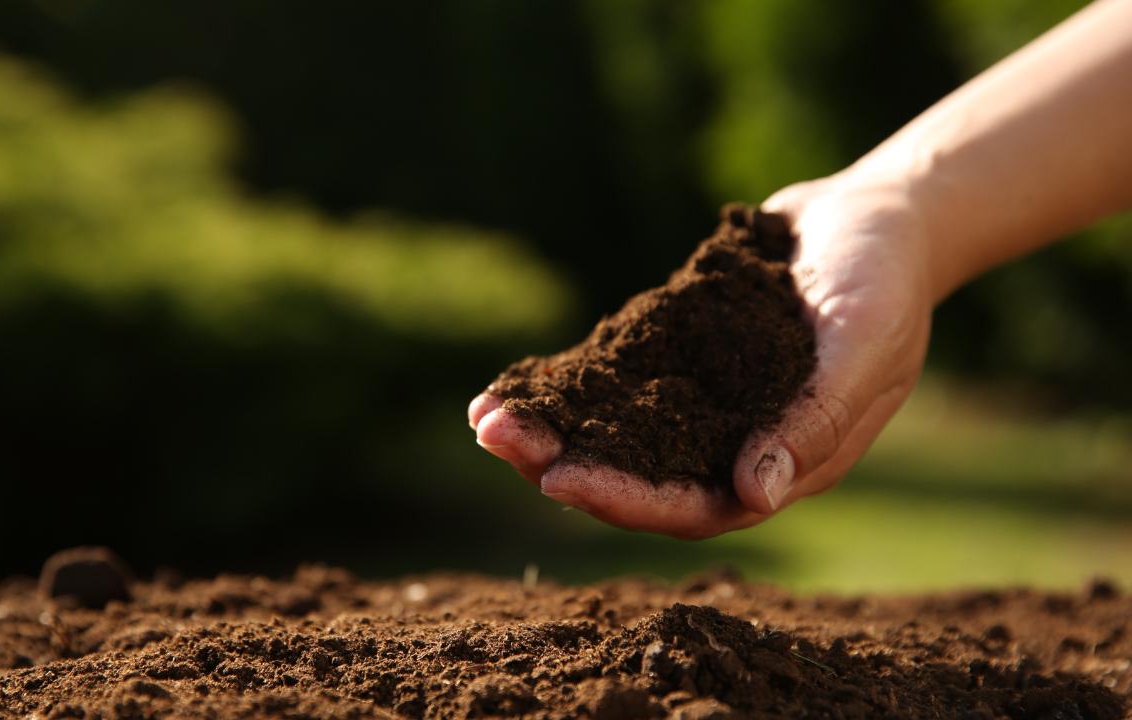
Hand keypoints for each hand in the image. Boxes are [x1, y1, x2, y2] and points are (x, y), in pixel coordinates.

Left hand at [469, 171, 934, 537]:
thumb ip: (815, 419)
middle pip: (641, 477)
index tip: (560, 478)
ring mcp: (703, 404)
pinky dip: (567, 388)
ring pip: (618, 436)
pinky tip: (513, 383)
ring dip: (553, 431)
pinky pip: (615, 385)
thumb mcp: (864, 345)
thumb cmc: (883, 281)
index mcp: (784, 463)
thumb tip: (754, 493)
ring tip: (484, 417)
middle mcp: (734, 444)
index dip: (628, 498)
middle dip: (566, 464)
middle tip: (496, 440)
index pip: (696, 504)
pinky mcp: (678, 361)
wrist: (874, 217)